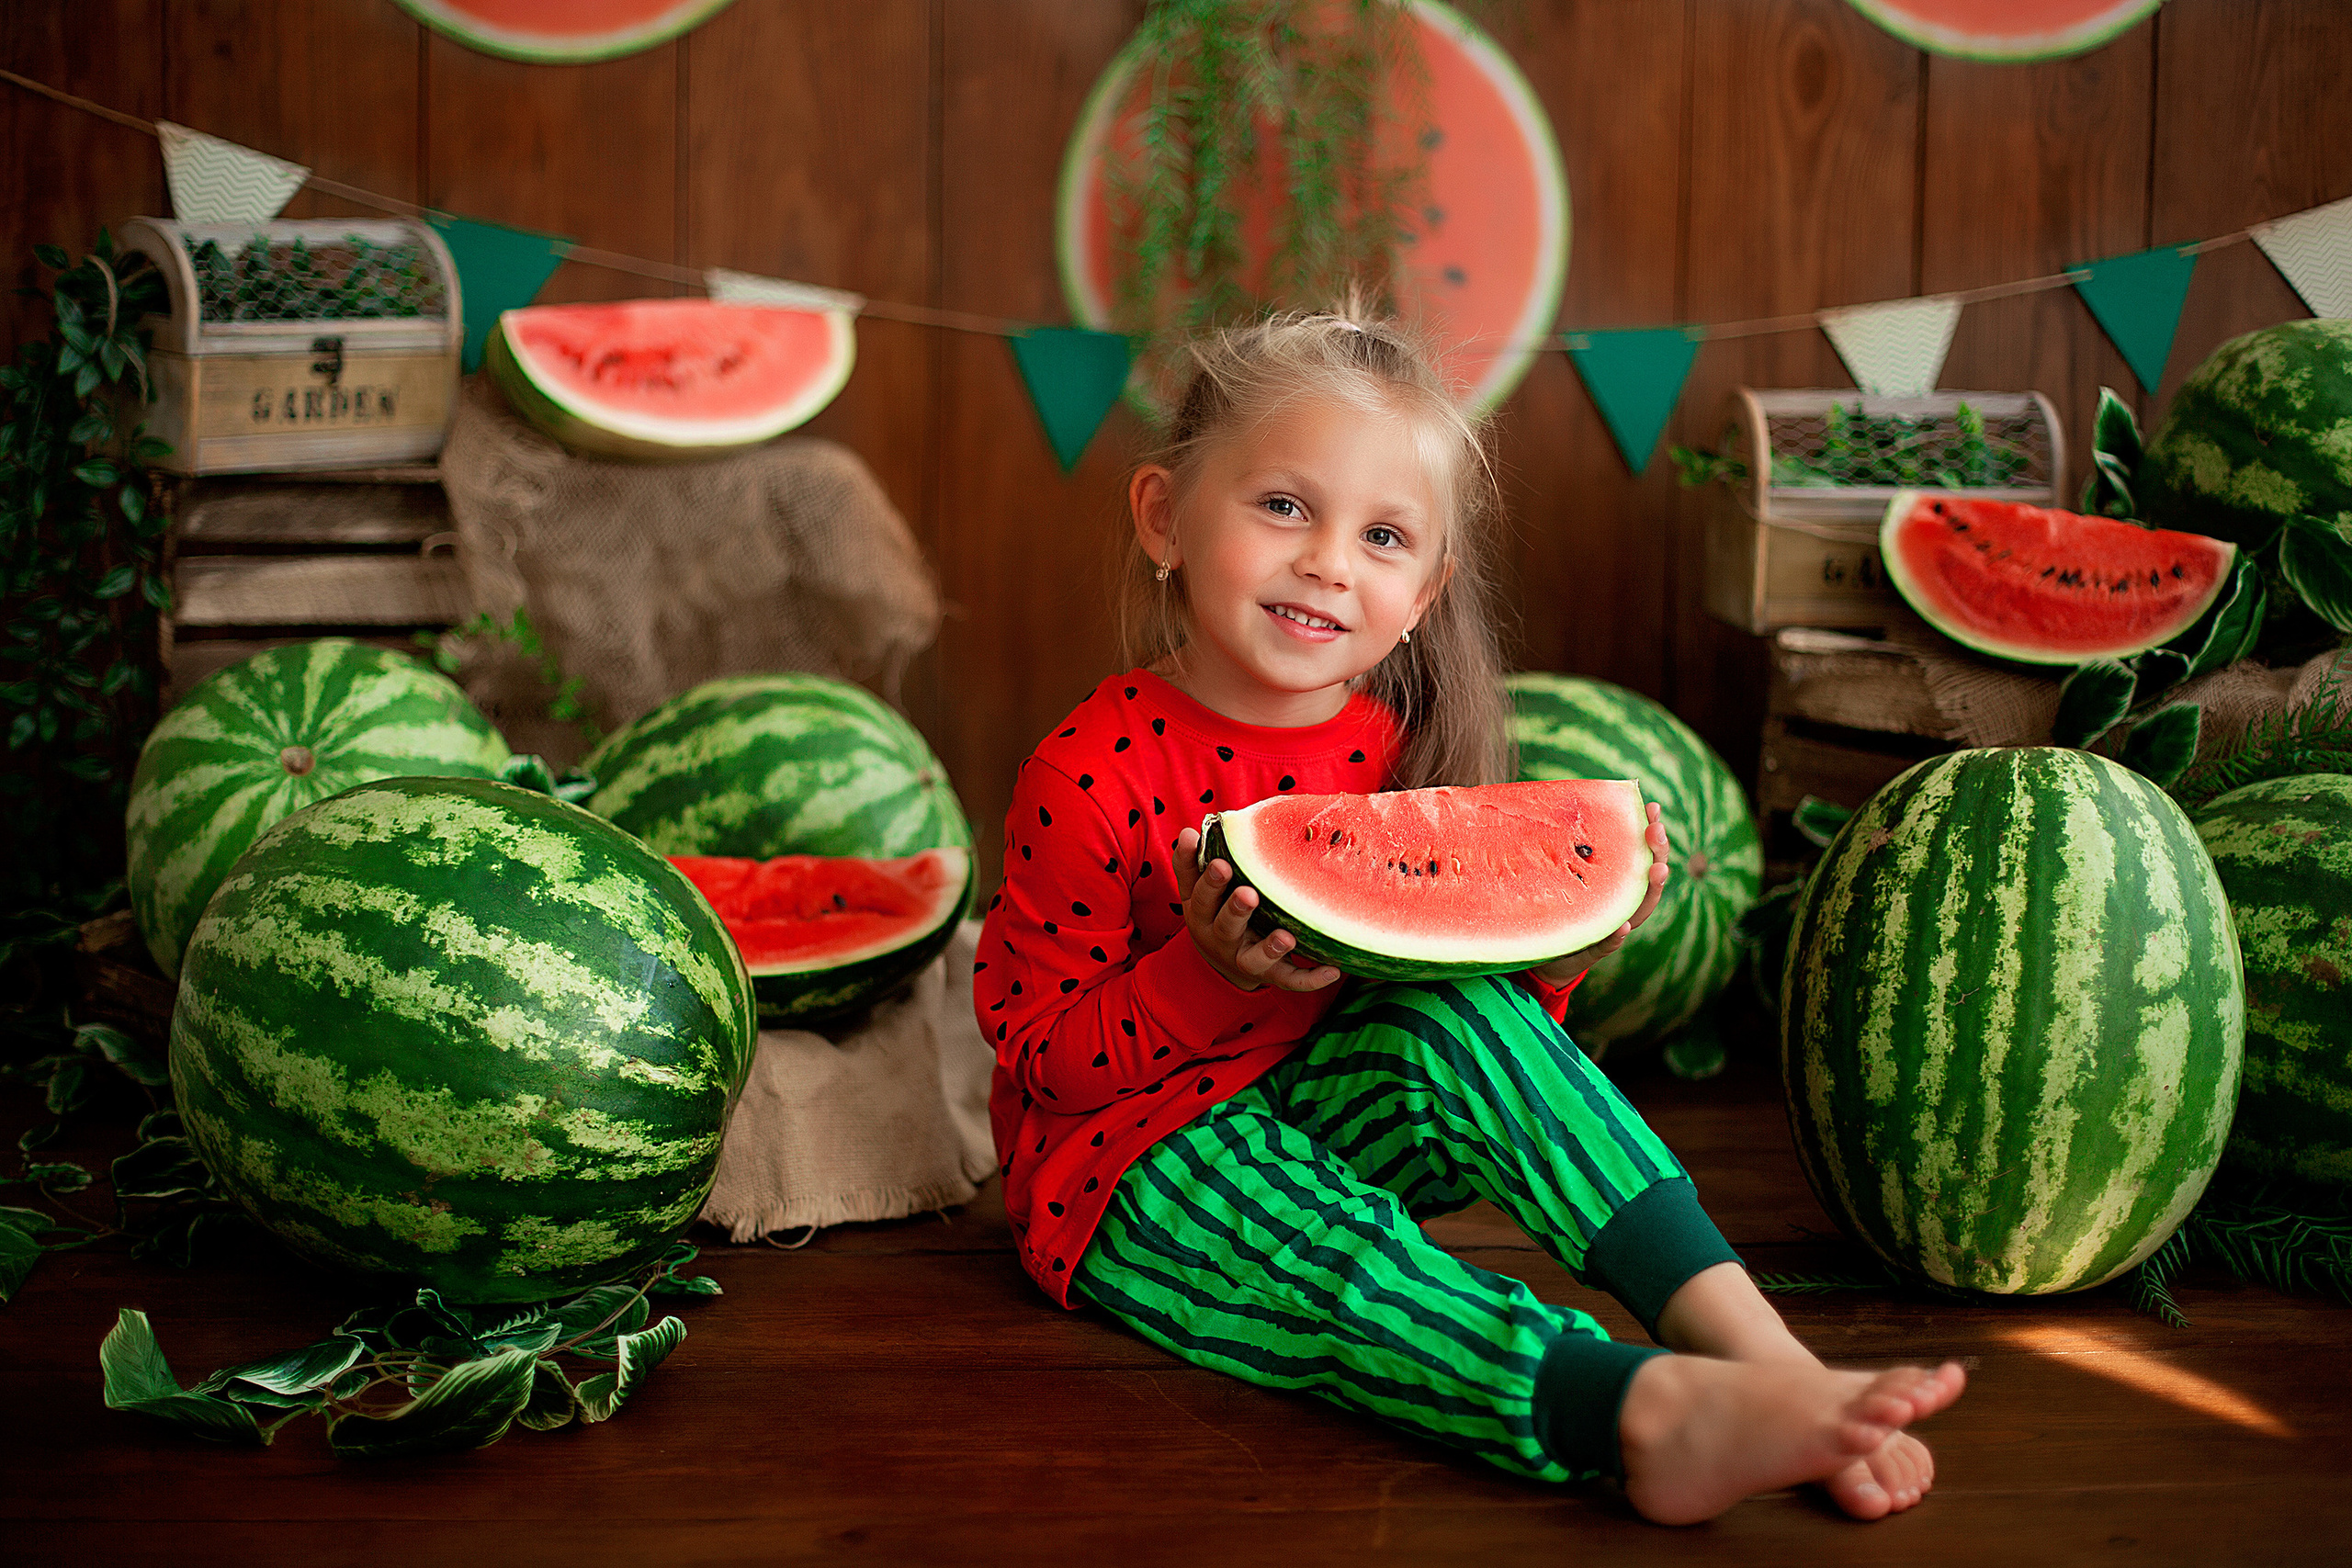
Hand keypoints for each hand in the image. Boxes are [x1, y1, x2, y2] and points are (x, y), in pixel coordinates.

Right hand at [1171, 826, 1342, 993]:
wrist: (1223, 965)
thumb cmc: (1214, 912)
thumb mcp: (1196, 892)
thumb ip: (1191, 864)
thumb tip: (1187, 832)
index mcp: (1202, 916)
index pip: (1201, 898)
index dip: (1210, 882)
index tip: (1221, 864)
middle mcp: (1222, 941)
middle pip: (1226, 927)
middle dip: (1237, 911)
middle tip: (1248, 894)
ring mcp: (1247, 960)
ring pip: (1255, 959)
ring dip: (1270, 949)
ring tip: (1286, 937)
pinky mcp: (1273, 976)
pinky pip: (1290, 980)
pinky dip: (1311, 979)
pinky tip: (1332, 970)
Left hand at [1532, 801, 1670, 985]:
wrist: (1549, 952)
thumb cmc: (1561, 905)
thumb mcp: (1564, 874)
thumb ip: (1570, 850)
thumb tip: (1562, 802)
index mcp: (1617, 881)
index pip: (1639, 852)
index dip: (1648, 831)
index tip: (1652, 806)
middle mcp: (1622, 902)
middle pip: (1648, 876)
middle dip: (1656, 852)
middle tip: (1657, 830)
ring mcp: (1613, 926)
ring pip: (1639, 908)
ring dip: (1650, 888)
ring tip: (1657, 870)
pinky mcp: (1596, 949)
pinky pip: (1610, 943)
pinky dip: (1618, 936)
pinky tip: (1623, 926)